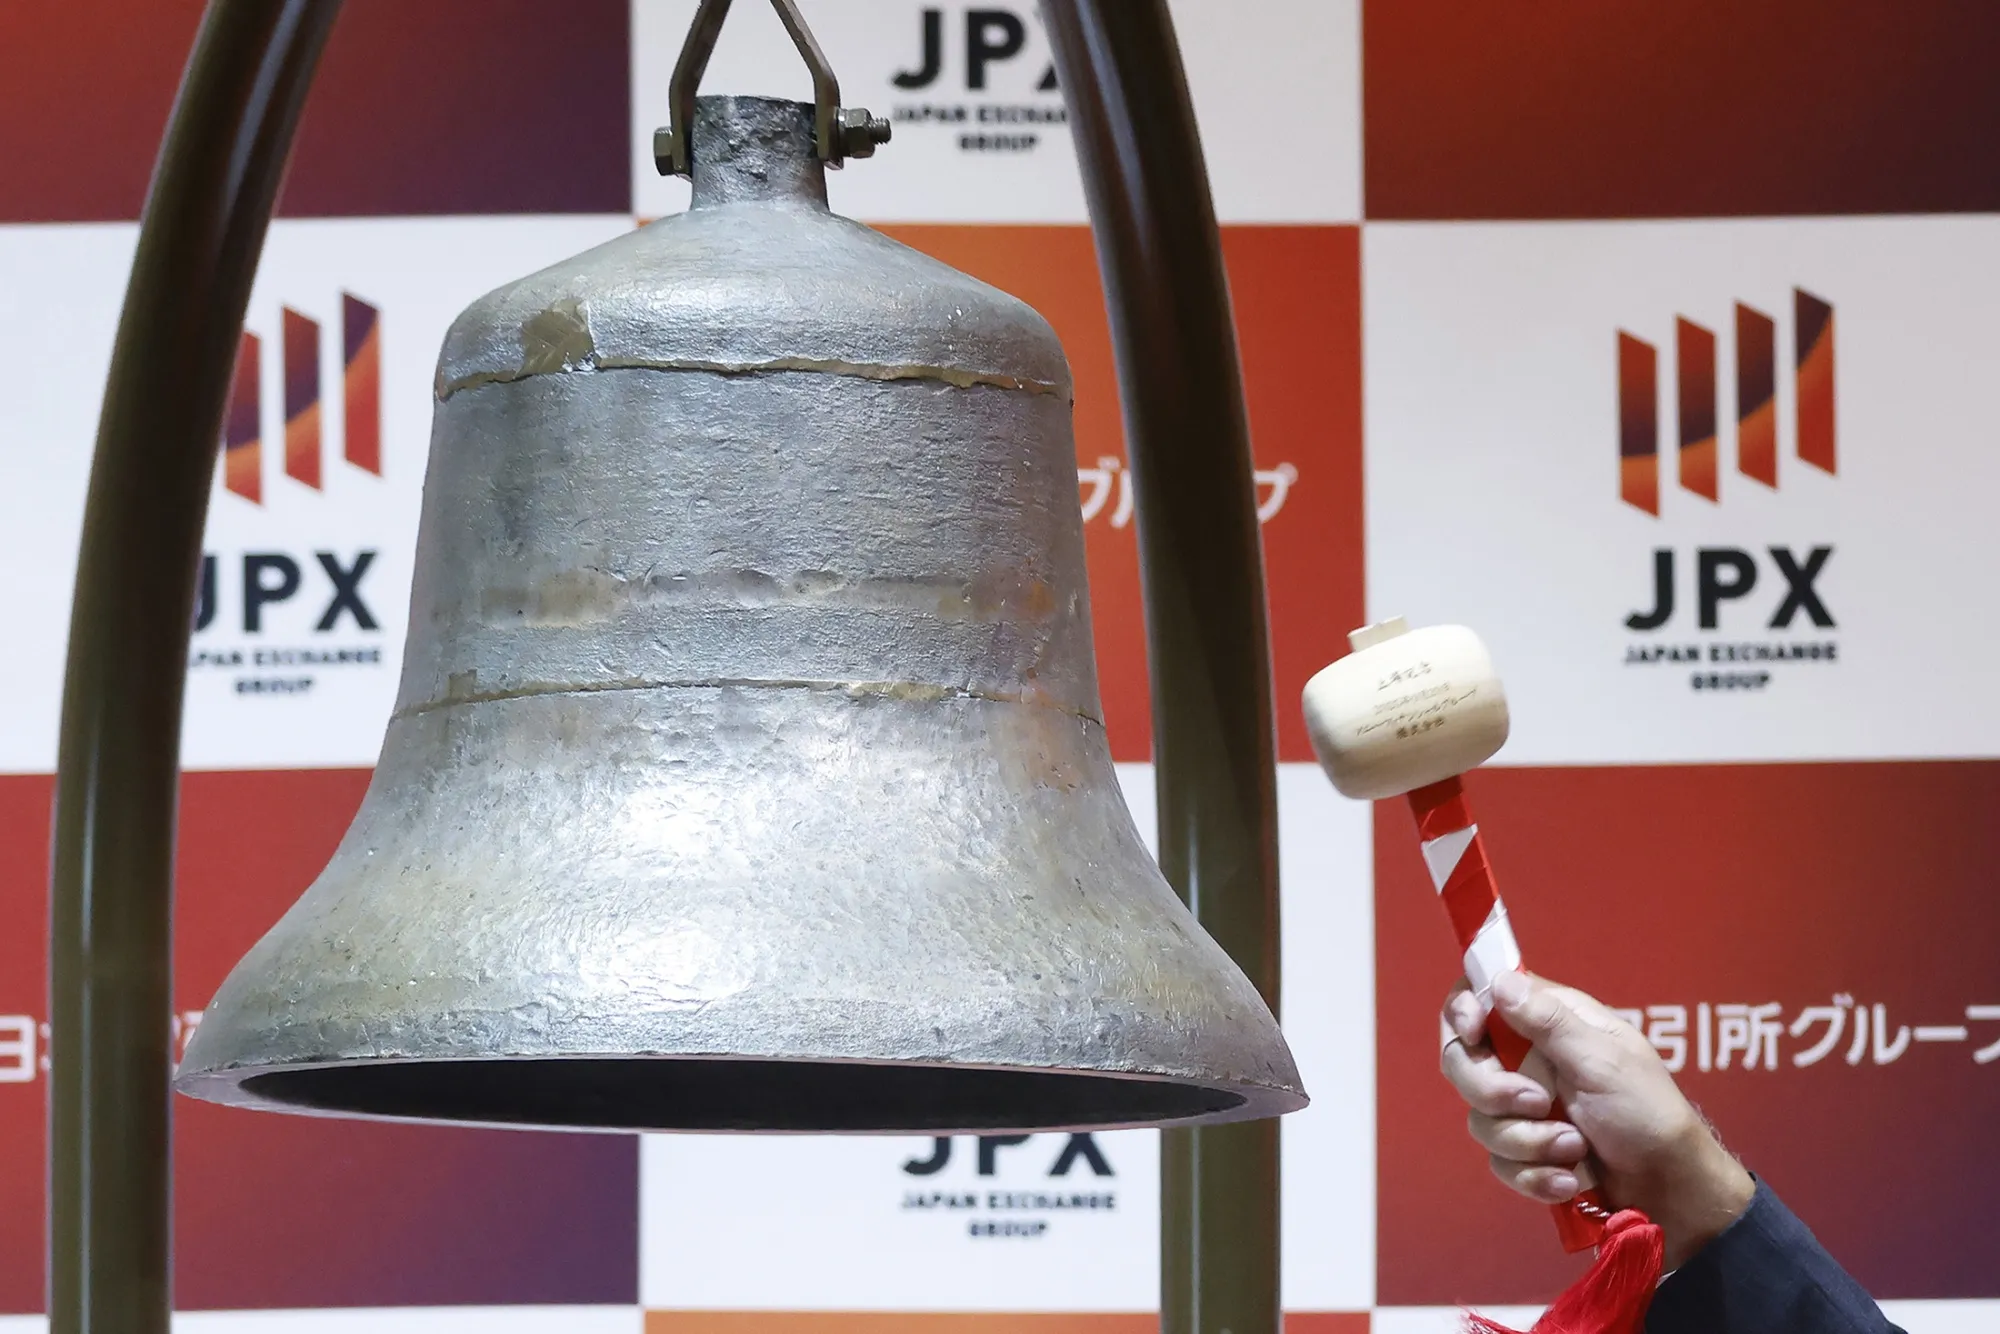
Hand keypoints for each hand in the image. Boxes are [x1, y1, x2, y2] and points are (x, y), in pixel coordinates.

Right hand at [1439, 969, 1755, 1270]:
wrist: (1671, 1189)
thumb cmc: (1647, 1112)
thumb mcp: (1602, 1060)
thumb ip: (1548, 1021)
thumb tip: (1499, 979)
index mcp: (1548, 1022)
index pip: (1479, 997)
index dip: (1462, 1012)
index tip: (1473, 1035)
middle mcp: (1528, 1060)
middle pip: (1463, 1062)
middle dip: (1492, 1091)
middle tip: (1537, 1103)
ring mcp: (1524, 1108)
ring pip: (1481, 1120)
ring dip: (1528, 1141)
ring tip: (1575, 1149)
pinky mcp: (1527, 1151)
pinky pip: (1500, 1161)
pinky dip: (1534, 1175)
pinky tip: (1568, 1179)